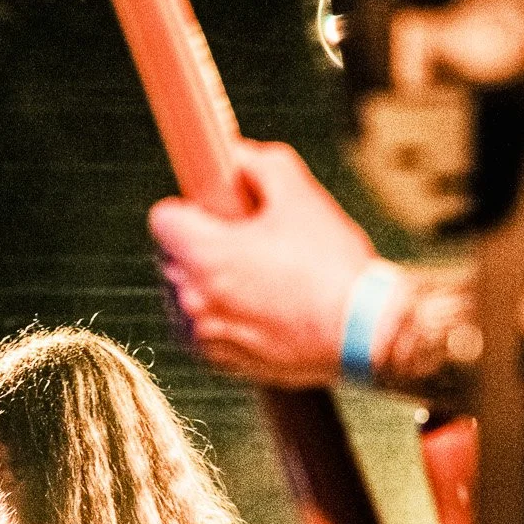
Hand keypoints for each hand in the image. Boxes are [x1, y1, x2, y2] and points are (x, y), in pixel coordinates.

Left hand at [150, 141, 375, 386]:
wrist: (361, 332)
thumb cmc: (330, 264)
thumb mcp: (298, 194)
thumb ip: (260, 164)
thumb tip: (239, 158)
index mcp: (205, 255)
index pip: (162, 220)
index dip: (189, 208)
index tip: (214, 211)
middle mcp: (196, 300)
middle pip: (174, 260)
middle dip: (201, 247)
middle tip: (246, 244)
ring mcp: (208, 337)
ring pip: (189, 300)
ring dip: (210, 286)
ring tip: (258, 281)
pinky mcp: (225, 365)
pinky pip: (207, 334)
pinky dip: (224, 320)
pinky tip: (261, 312)